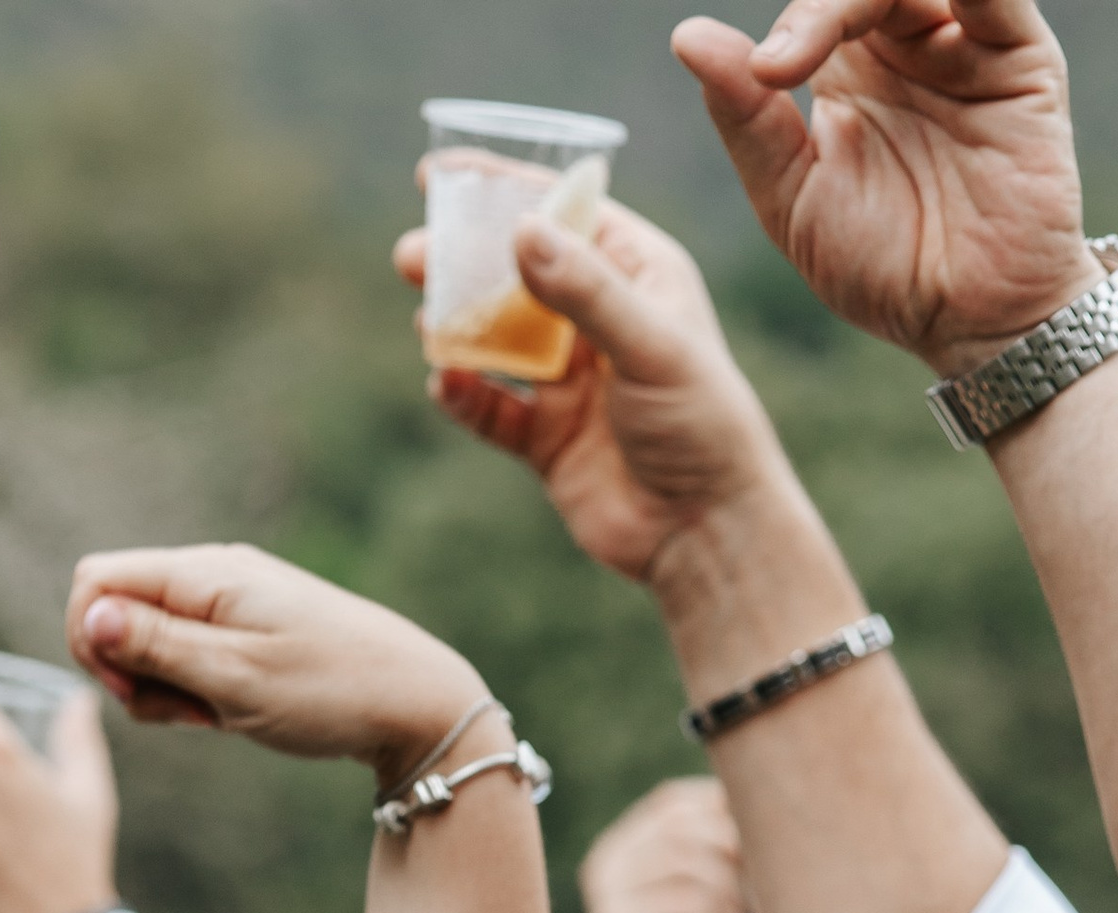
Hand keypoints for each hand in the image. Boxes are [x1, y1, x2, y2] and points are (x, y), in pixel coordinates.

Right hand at [65, 543, 481, 779]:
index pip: (94, 581)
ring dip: (161, 687)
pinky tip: (230, 712)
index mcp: (204, 574)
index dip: (90, 641)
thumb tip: (90, 615)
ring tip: (215, 716)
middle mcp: (211, 574)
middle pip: (117, 610)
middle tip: (185, 715)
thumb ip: (157, 646)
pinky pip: (188, 653)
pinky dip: (193, 689)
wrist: (415, 702)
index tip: (131, 694)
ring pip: (150, 638)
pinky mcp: (247, 628)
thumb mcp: (235, 678)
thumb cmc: (329, 692)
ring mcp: (230, 600)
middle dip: (128, 671)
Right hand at [401, 196, 795, 591]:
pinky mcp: (548, 439)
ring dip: (456, 326)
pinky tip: (446, 384)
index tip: (441, 174)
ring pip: (497, 339)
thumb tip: (520, 230)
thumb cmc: (702, 425)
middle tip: (412, 254)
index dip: (504, 190)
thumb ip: (583, 289)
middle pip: (517, 274)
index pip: (563, 215)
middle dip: (463, 261)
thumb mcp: (649, 344)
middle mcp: (600, 321)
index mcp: (637, 275)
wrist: (706, 533)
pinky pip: (491, 410)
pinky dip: (464, 396)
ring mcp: (571, 381)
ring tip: (424, 319)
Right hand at [581, 779, 754, 912]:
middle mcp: (604, 865)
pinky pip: (685, 902)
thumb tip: (757, 793)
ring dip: (727, 887)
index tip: (758, 841)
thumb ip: (721, 843)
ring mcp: (604, 898)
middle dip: (731, 849)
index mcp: (621, 847)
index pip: (672, 801)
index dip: (720, 811)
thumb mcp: (712, 887)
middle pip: (681, 826)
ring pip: (686, 861)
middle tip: (759, 883)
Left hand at [672, 0, 1095, 377]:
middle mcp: (907, 45)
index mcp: (849, 71)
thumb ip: (748, 121)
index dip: (791, 22)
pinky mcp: (1020, 56)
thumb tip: (688, 35)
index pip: (813, 1)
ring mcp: (966, 44)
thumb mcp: (794, 202)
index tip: (767, 77)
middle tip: (786, 66)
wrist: (969, 324)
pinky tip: (913, 3)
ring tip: (833, 34)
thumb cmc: (885, 273)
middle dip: (820, 5)